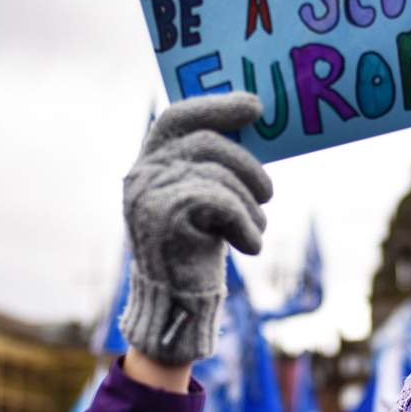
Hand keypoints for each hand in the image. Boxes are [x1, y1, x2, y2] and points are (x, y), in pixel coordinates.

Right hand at [120, 92, 271, 365]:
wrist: (176, 304)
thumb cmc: (195, 251)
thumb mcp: (200, 202)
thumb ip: (210, 168)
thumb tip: (255, 130)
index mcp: (147, 165)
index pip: (177, 118)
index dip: (216, 107)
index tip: (255, 107)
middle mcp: (141, 175)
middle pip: (206, 143)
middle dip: (247, 166)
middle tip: (269, 193)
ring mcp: (150, 196)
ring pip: (220, 176)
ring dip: (251, 205)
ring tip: (257, 228)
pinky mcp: (167, 219)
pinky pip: (224, 203)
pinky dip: (247, 225)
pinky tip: (250, 246)